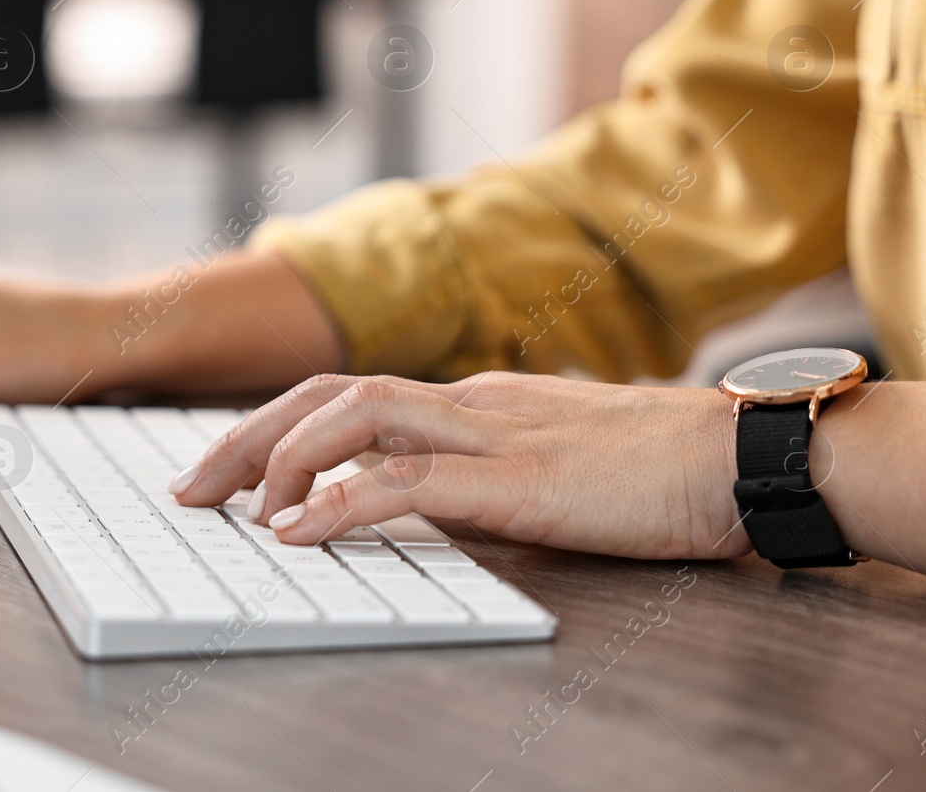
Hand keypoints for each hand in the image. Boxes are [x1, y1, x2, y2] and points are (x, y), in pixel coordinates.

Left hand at [171, 371, 749, 560]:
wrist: (736, 460)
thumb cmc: (655, 470)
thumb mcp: (547, 464)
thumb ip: (481, 475)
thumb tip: (415, 504)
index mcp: (471, 399)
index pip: (348, 396)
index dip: (274, 426)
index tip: (224, 469)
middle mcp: (467, 401)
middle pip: (327, 395)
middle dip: (246, 435)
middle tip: (189, 486)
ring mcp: (490, 432)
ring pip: (354, 417)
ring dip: (279, 458)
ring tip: (235, 507)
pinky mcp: (516, 479)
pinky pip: (407, 481)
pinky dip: (340, 501)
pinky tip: (299, 530)